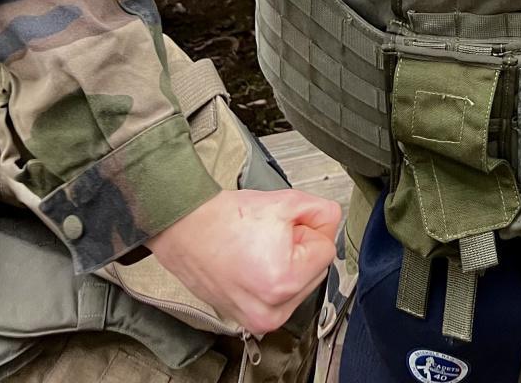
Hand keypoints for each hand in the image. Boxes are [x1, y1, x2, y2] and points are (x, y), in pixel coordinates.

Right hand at [147, 189, 341, 335]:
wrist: (187, 228)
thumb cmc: (225, 219)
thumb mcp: (286, 201)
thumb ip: (323, 211)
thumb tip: (333, 222)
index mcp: (284, 283)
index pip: (326, 250)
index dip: (309, 229)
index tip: (288, 224)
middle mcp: (270, 311)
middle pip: (314, 270)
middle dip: (299, 247)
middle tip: (271, 235)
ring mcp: (257, 319)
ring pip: (298, 284)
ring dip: (287, 263)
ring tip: (259, 248)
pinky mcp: (246, 320)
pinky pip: (277, 297)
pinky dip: (271, 278)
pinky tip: (252, 262)